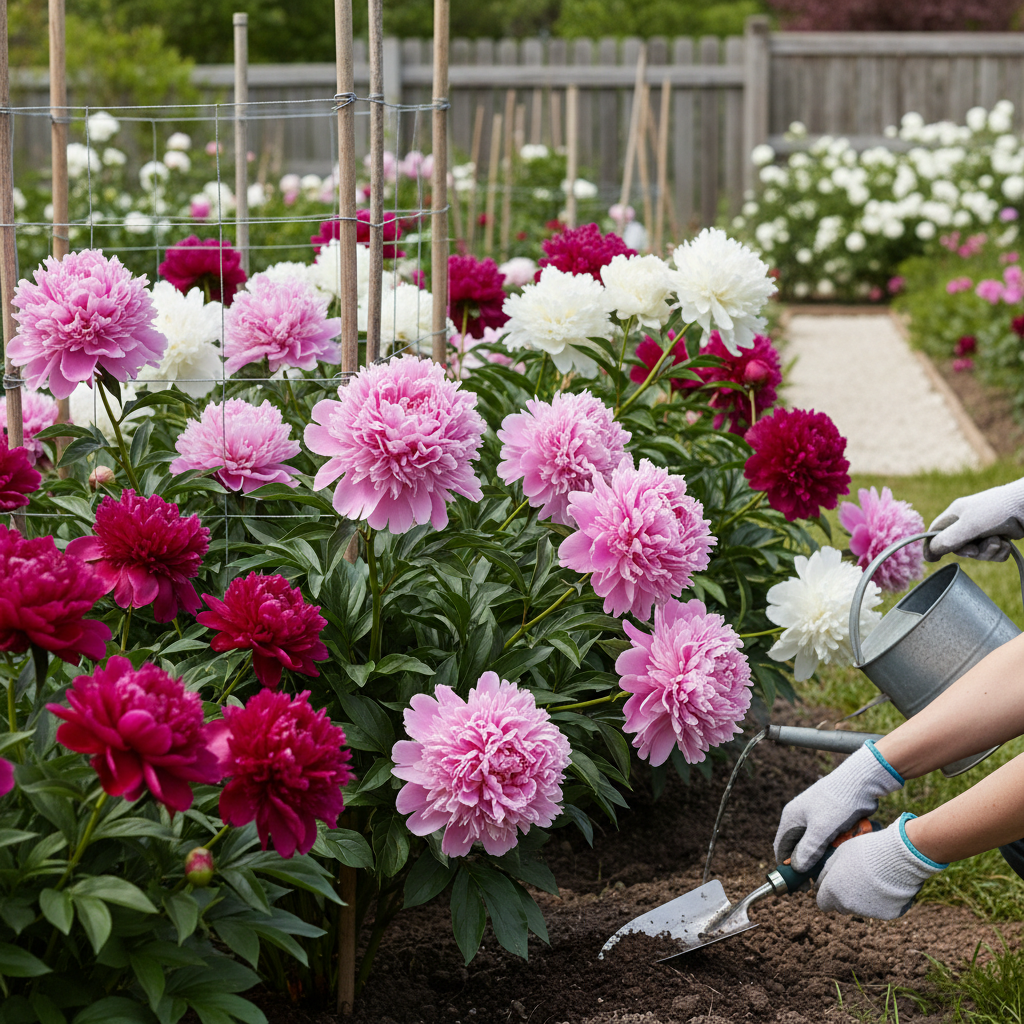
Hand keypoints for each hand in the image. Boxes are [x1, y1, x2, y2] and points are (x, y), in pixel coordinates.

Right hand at [774, 742, 902, 871]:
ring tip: (831, 866)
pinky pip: (826, 839)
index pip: (781, 846)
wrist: (860, 782)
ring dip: (821, 856)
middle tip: (816, 880)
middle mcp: (800, 817)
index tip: (797, 883)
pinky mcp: (829, 819)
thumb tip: (797, 868)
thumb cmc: (838, 802)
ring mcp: (815, 818)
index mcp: (791, 817)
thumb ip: (808, 849)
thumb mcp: (821, 829)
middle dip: (806, 863)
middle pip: (797, 847)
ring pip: (814, 845)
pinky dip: (832, 848)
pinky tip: (840, 853)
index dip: (786, 866)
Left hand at [816, 814, 945, 918]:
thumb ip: (827, 871)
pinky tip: (886, 884)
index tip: (833, 884)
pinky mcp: (886, 914)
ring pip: (860, 908)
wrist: (897, 857)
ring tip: (873, 877)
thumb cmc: (865, 850)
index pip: (822, 903)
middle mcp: (847, 906)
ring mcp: (867, 912)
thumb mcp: (839, 854)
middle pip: (841, 906)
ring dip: (862, 898)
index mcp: (833, 891)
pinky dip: (880, 900)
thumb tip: (820, 882)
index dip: (826, 893)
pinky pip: (879, 908)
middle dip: (844, 896)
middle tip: (855, 878)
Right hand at [926, 478, 1023, 561]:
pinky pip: (993, 552)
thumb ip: (948, 539)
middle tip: (977, 548)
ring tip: (999, 541)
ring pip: (978, 552)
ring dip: (988, 551)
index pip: (935, 531)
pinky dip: (1000, 551)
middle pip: (958, 547)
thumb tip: (929, 553)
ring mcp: (985, 529)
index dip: (932, 546)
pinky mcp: (1000, 535)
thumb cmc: (997, 511)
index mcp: (956, 514)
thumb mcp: (968, 525)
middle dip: (970, 551)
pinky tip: (1007, 543)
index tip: (931, 560)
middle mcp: (968, 521)